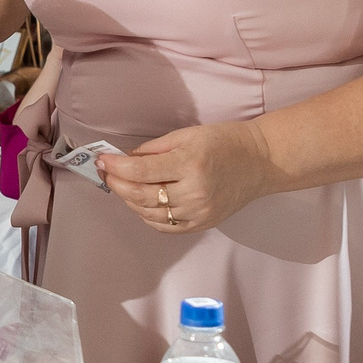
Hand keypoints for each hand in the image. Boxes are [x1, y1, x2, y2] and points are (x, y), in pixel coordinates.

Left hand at [99, 122, 270, 235]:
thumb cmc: (224, 142)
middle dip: (117, 184)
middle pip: (141, 195)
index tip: (102, 160)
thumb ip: (154, 149)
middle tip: (106, 173)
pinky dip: (148, 217)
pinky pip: (165, 226)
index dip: (116, 167)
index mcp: (190, 163)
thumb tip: (125, 159)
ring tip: (122, 187)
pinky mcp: (202, 224)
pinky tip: (142, 203)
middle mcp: (194, 191)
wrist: (260, 162)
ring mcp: (199, 212)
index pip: (141, 171)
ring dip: (129, 201)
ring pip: (150, 214)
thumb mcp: (187, 135)